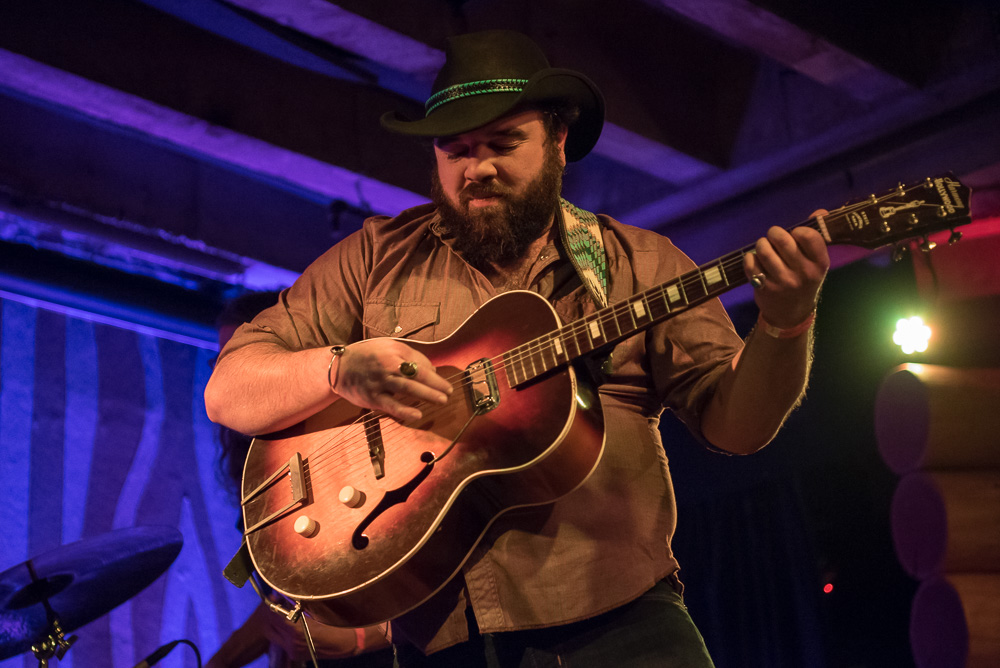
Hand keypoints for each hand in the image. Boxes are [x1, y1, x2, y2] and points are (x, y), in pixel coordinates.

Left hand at [258, 606, 359, 660]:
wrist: (343, 643)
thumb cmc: (334, 624)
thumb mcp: (316, 611)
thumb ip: (299, 605)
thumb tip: (287, 595)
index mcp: (296, 630)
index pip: (274, 615)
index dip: (272, 604)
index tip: (274, 596)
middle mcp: (291, 642)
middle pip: (269, 626)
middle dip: (271, 613)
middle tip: (276, 602)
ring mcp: (292, 650)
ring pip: (273, 634)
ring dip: (275, 623)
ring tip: (281, 612)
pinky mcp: (293, 654)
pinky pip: (280, 640)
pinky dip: (282, 631)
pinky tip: (289, 624)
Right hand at [333, 338, 452, 421]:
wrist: (339, 367)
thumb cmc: (369, 356)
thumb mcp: (389, 347)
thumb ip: (411, 357)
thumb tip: (432, 370)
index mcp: (393, 352)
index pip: (419, 364)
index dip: (434, 376)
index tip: (446, 385)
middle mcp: (387, 366)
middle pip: (416, 375)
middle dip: (435, 385)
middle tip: (449, 393)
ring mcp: (379, 382)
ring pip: (407, 388)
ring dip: (426, 394)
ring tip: (441, 400)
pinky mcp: (372, 398)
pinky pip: (390, 405)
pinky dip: (404, 411)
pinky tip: (417, 415)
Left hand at [744, 213, 829, 327]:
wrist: (791, 313)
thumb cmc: (803, 280)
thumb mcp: (815, 263)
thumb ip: (815, 237)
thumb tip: (820, 211)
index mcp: (820, 264)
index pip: (809, 236)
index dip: (798, 230)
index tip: (794, 235)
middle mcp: (803, 273)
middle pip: (782, 240)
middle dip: (774, 233)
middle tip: (773, 236)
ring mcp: (783, 282)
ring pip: (764, 250)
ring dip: (761, 244)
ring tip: (764, 247)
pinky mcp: (764, 288)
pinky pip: (751, 263)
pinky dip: (750, 258)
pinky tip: (755, 261)